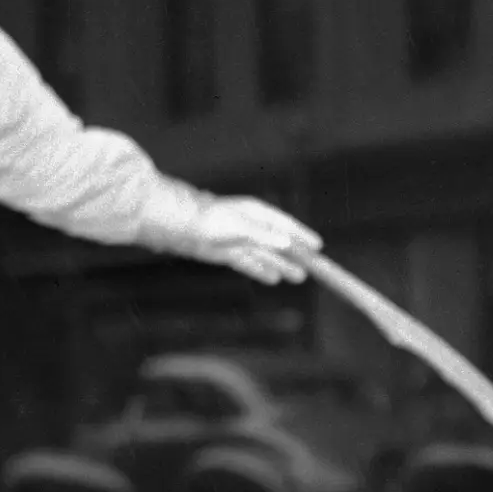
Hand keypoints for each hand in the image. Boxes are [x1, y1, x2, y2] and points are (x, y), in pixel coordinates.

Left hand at [182, 193, 320, 285]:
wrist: (174, 223)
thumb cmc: (205, 218)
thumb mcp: (238, 226)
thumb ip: (262, 235)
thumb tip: (287, 243)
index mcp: (255, 212)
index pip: (286, 225)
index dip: (302, 236)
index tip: (317, 247)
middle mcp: (249, 225)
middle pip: (278, 242)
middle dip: (296, 256)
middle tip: (314, 270)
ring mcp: (237, 240)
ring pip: (266, 255)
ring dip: (282, 266)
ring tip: (298, 277)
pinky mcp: (225, 253)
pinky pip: (250, 264)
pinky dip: (262, 271)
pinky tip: (273, 279)